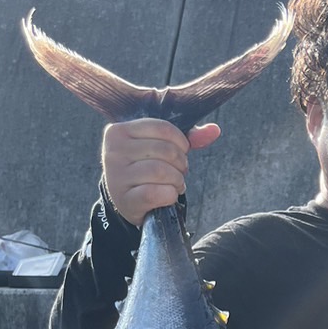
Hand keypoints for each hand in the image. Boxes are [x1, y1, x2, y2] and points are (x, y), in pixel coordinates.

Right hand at [101, 118, 220, 226]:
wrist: (127, 200)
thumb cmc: (144, 167)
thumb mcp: (159, 147)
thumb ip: (187, 137)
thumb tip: (214, 130)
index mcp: (119, 131)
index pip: (162, 128)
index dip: (181, 142)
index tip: (182, 152)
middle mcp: (113, 151)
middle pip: (165, 151)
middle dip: (181, 164)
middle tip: (180, 172)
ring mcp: (116, 176)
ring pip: (161, 172)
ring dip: (177, 181)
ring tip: (175, 184)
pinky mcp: (124, 199)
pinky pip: (156, 193)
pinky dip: (170, 195)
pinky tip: (168, 195)